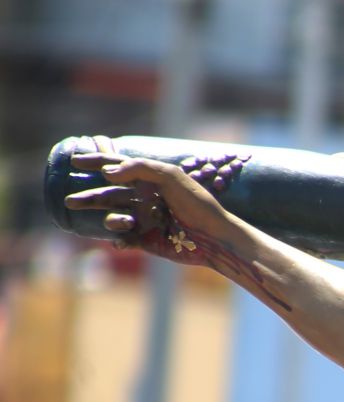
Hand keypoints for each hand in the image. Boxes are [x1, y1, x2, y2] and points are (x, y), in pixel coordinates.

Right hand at [63, 137, 234, 265]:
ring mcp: (144, 220)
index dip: (95, 162)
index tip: (75, 161)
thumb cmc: (198, 203)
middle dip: (89, 196)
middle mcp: (143, 199)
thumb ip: (140, 168)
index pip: (116, 168)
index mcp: (148, 180)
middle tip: (71, 200)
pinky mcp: (147, 241)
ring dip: (107, 218)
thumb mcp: (172, 176)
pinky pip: (124, 240)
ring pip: (113, 217)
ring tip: (117, 220)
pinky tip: (120, 240)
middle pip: (108, 194)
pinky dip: (119, 239)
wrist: (215, 237)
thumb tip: (108, 173)